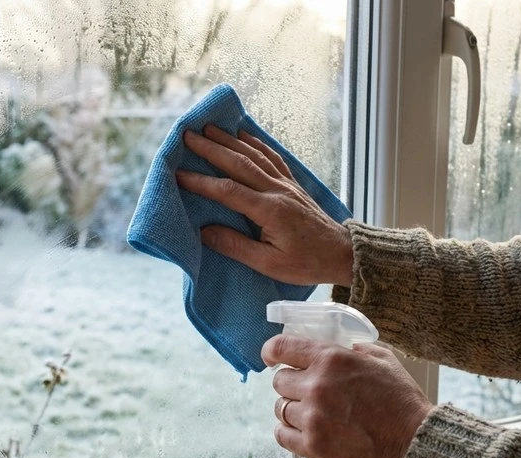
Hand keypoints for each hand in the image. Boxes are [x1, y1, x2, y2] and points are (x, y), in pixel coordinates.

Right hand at [176, 125, 353, 286]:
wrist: (341, 254)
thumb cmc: (306, 263)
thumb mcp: (270, 264)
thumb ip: (236, 247)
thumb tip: (204, 232)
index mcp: (270, 211)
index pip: (228, 191)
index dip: (201, 182)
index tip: (179, 175)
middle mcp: (277, 190)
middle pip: (239, 163)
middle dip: (211, 148)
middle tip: (187, 136)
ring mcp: (286, 184)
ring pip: (254, 155)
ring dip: (229, 140)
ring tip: (208, 129)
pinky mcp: (292, 184)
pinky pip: (271, 156)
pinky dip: (255, 143)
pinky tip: (243, 135)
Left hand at [263, 335, 433, 457]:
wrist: (414, 444)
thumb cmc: (403, 403)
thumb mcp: (385, 361)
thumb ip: (359, 350)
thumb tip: (345, 348)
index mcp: (330, 359)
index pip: (280, 347)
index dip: (271, 352)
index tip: (271, 358)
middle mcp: (316, 385)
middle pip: (279, 381)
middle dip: (292, 385)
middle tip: (309, 393)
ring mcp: (312, 417)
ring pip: (281, 409)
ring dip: (293, 410)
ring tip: (314, 416)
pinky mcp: (312, 446)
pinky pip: (282, 435)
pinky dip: (289, 433)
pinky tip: (303, 432)